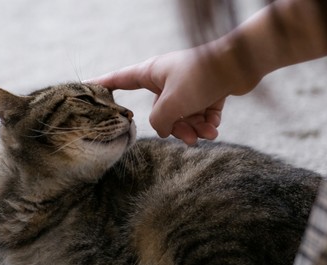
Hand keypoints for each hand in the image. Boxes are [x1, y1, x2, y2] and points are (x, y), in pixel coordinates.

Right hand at [89, 46, 244, 144]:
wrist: (240, 65)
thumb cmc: (201, 76)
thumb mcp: (173, 103)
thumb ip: (160, 121)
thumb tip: (163, 129)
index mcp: (152, 73)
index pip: (120, 79)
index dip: (103, 85)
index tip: (86, 87)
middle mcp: (167, 79)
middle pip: (160, 111)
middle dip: (176, 127)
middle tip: (188, 137)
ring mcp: (188, 85)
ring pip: (183, 116)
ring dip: (194, 129)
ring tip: (207, 134)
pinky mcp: (207, 91)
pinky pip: (201, 115)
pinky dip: (207, 123)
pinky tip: (215, 127)